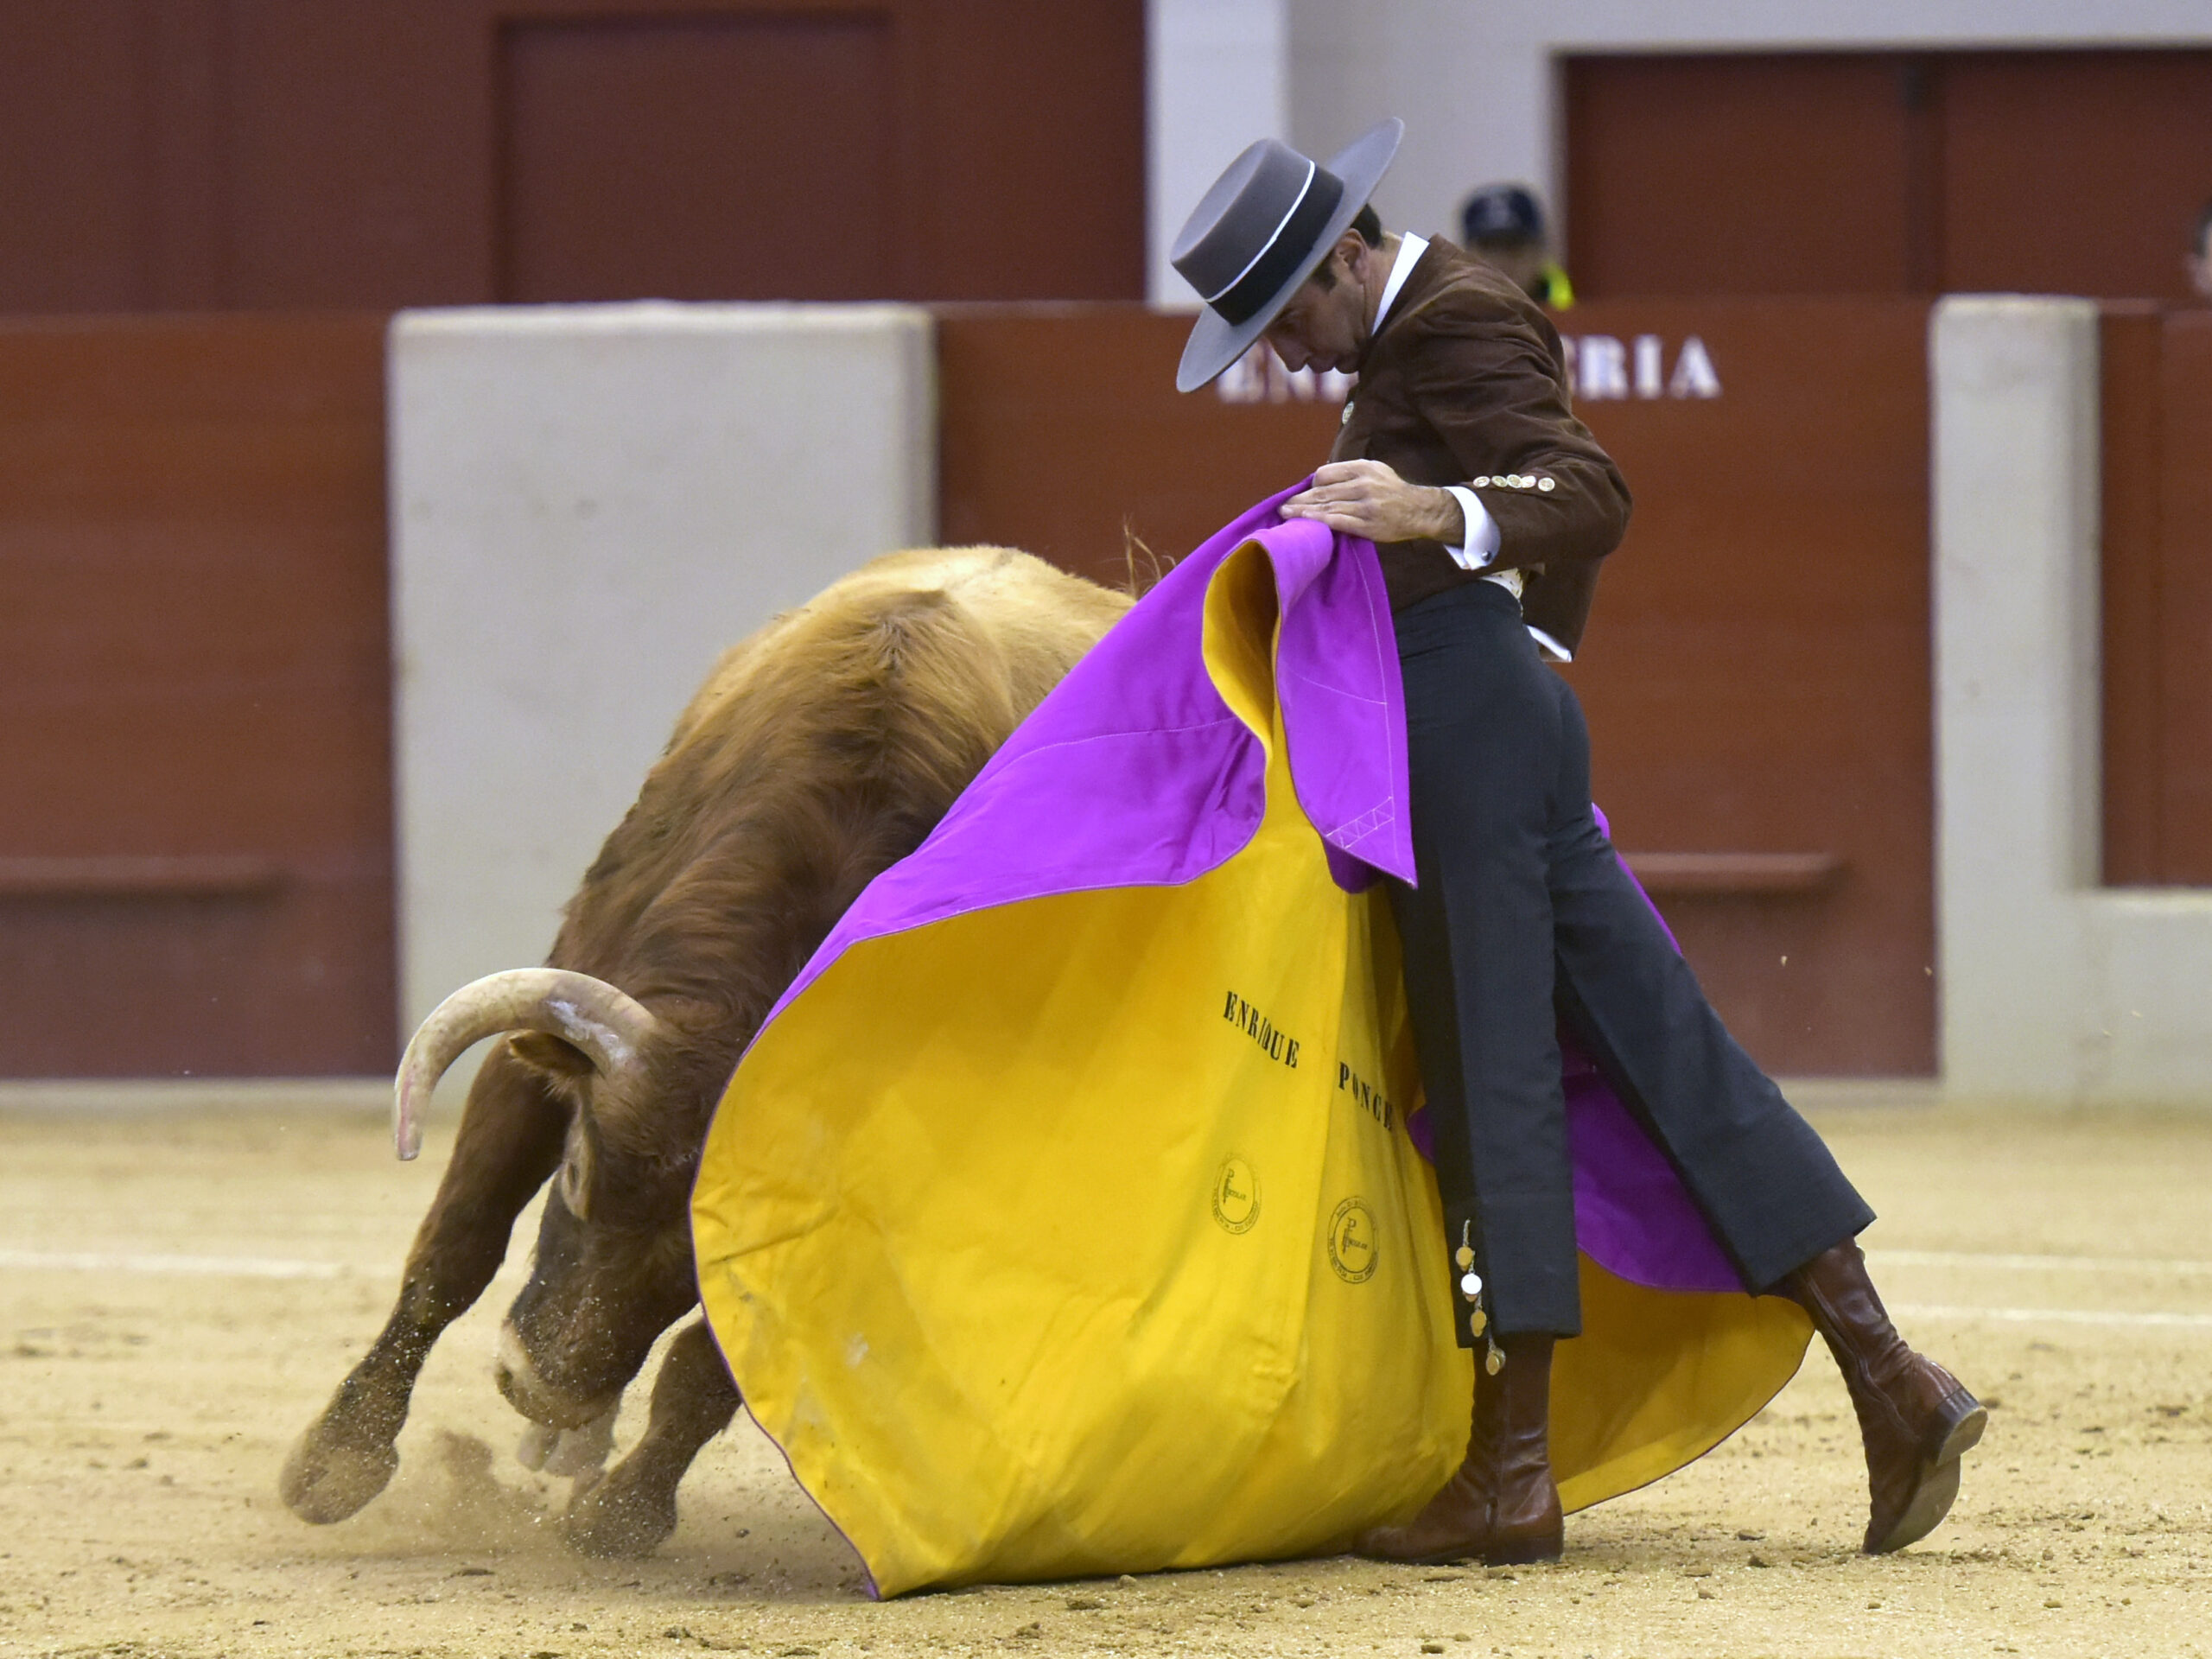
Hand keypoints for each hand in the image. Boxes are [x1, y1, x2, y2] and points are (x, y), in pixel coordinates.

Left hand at [1279, 460, 1462, 543]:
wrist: (1418, 510)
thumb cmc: (1392, 490)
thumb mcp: (1374, 470)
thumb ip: (1349, 472)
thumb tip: (1319, 477)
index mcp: (1362, 468)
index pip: (1326, 474)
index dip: (1311, 484)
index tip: (1302, 494)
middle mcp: (1363, 484)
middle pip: (1322, 491)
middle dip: (1299, 499)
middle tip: (1281, 506)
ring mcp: (1366, 505)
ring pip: (1327, 507)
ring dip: (1303, 512)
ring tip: (1286, 515)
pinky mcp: (1368, 525)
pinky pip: (1338, 522)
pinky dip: (1320, 522)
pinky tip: (1306, 523)